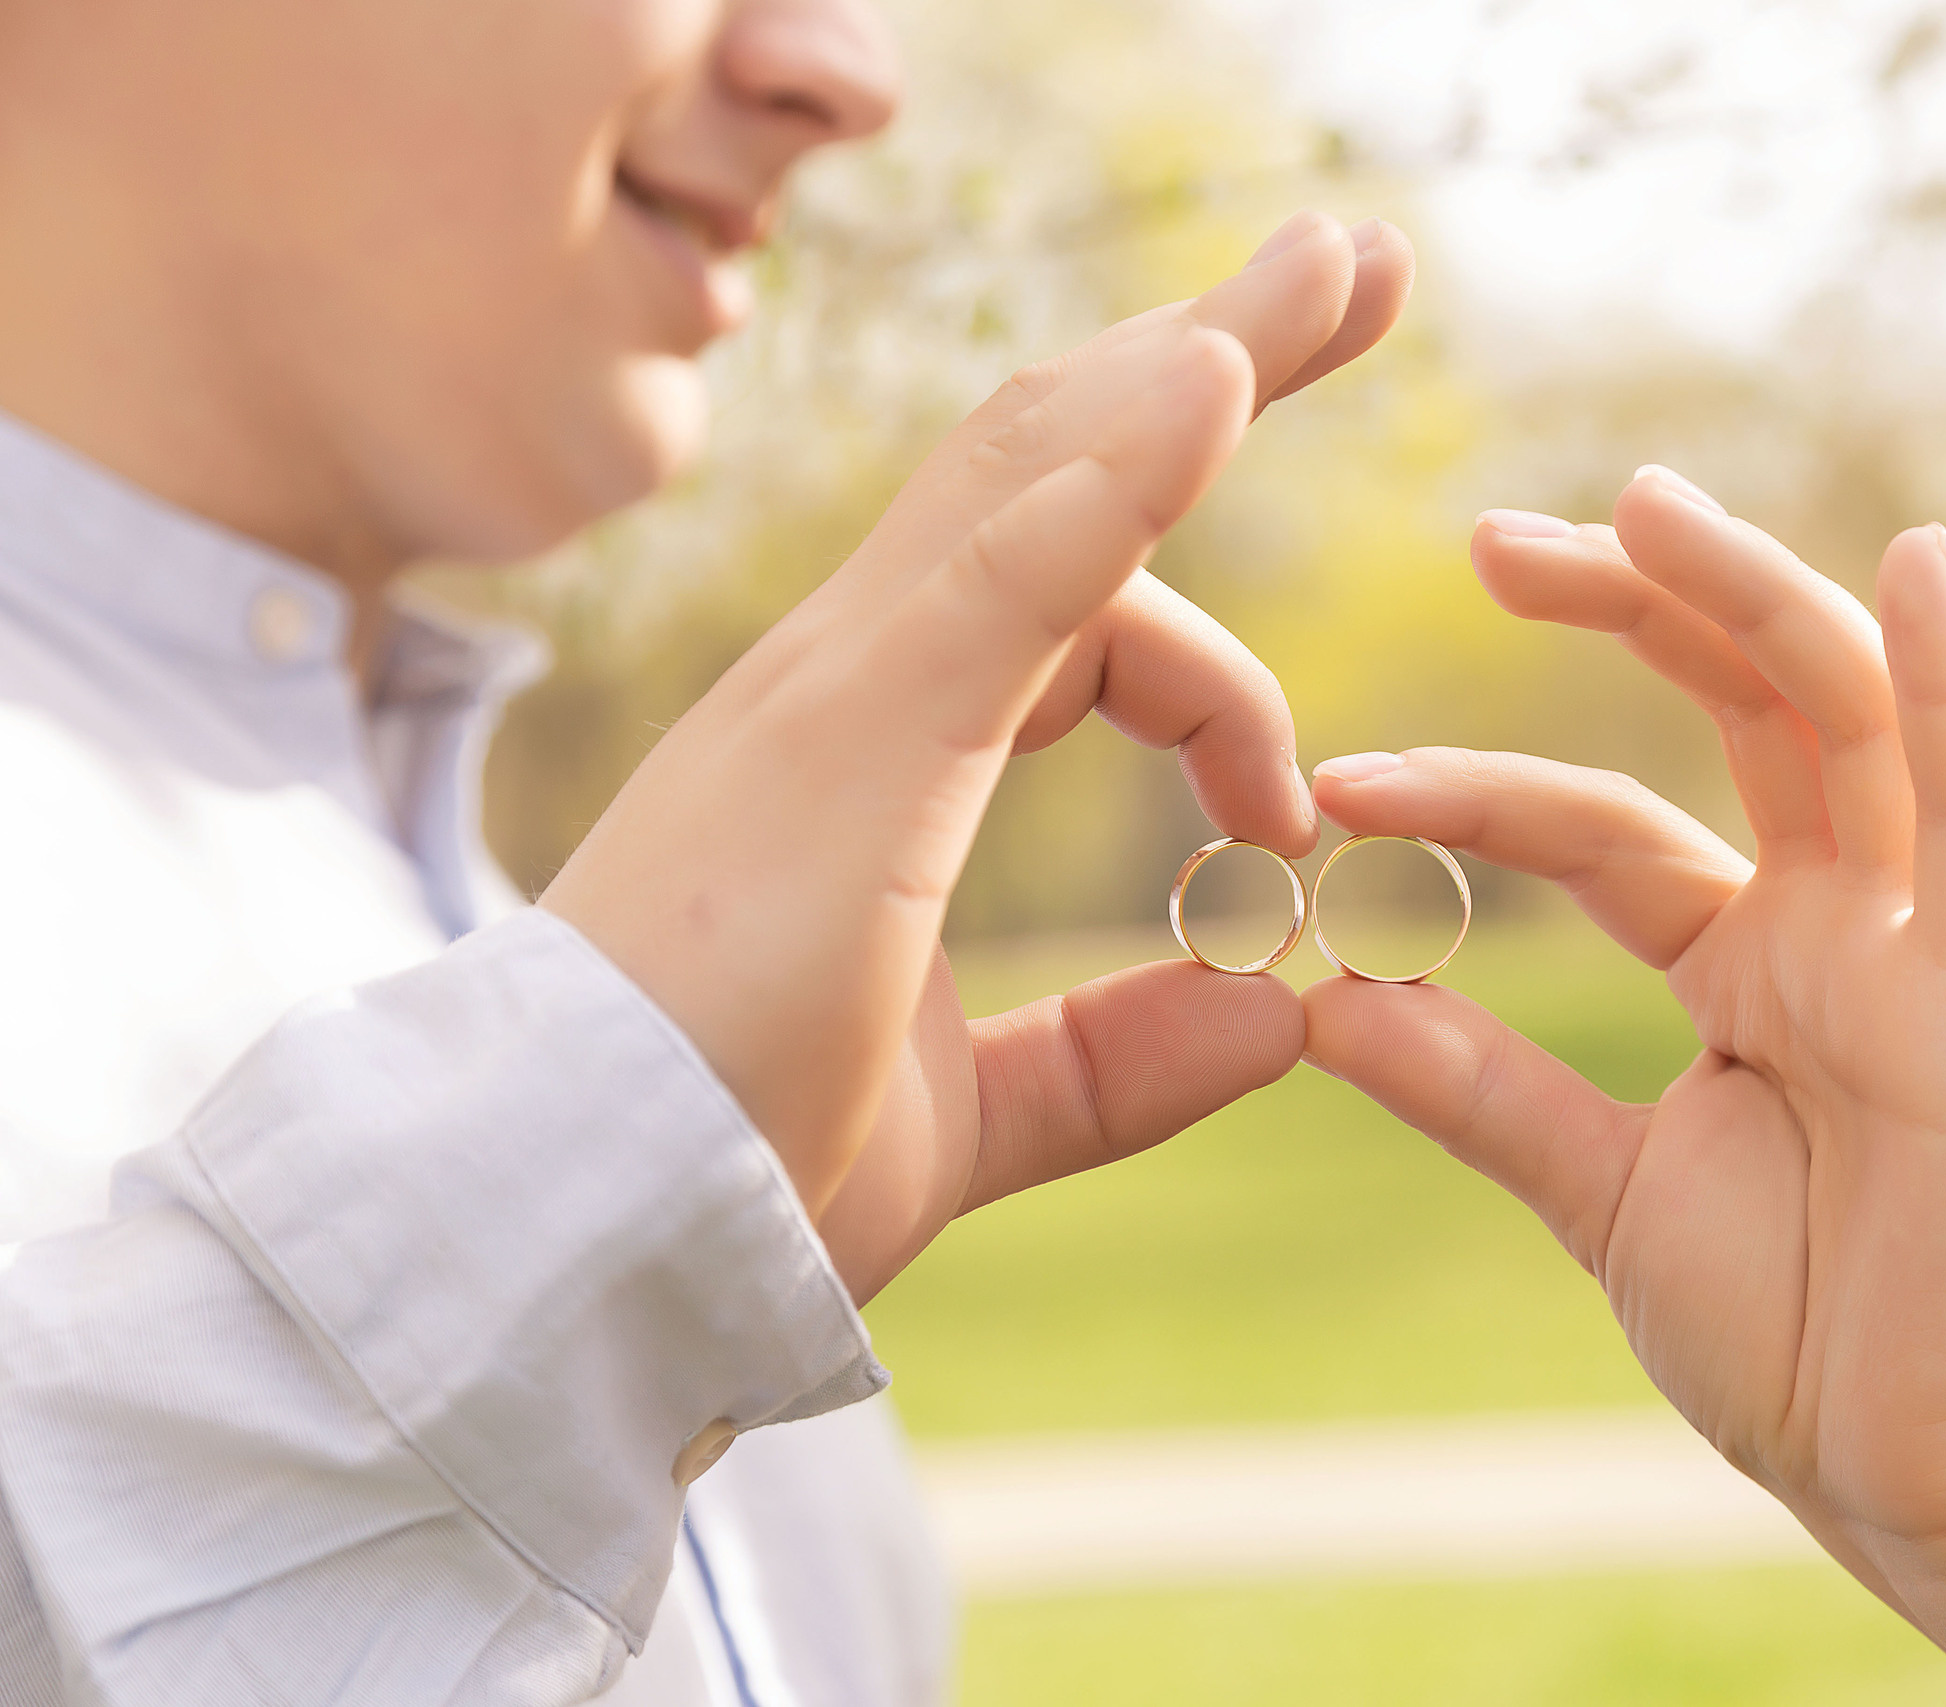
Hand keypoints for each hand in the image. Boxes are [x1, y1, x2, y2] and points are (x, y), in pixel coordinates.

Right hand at [543, 212, 1415, 1301]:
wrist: (568, 1237)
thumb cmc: (733, 1171)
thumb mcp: (972, 1114)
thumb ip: (1111, 1059)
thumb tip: (1271, 1008)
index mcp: (877, 751)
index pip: (1062, 597)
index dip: (1208, 667)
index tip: (1293, 806)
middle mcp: (858, 677)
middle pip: (1058, 457)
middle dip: (1213, 355)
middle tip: (1356, 264)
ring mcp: (847, 687)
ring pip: (1044, 459)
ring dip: (1208, 351)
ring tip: (1351, 257)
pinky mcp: (850, 736)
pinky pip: (1006, 567)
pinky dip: (1121, 466)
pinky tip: (1225, 374)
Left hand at [1299, 468, 1945, 1607]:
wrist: (1917, 1478)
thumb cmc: (1795, 1333)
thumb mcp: (1600, 1190)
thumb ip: (1478, 1086)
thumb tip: (1320, 999)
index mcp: (1750, 958)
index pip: (1597, 824)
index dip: (1472, 792)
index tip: (1335, 783)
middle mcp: (1838, 921)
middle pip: (1735, 710)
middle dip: (1627, 610)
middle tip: (1487, 538)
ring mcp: (1916, 945)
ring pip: (1843, 723)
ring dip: (1748, 602)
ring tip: (1641, 505)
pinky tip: (1913, 565)